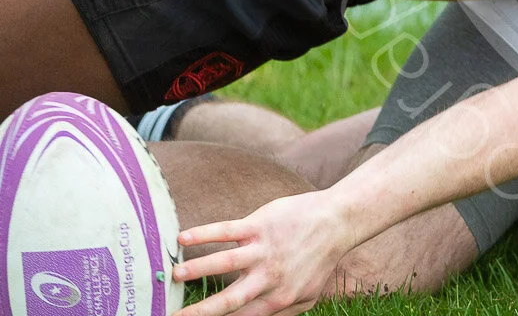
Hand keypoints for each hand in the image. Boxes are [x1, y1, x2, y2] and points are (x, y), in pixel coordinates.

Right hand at [173, 191, 354, 315]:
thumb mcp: (306, 298)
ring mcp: (264, 250)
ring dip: (198, 269)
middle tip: (170, 315)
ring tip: (174, 275)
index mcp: (276, 299)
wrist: (337, 222)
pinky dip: (205, 233)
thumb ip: (280, 313)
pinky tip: (183, 238)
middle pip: (228, 300)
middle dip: (198, 311)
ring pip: (225, 262)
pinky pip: (229, 229)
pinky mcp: (261, 225)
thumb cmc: (318, 262)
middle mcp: (268, 277)